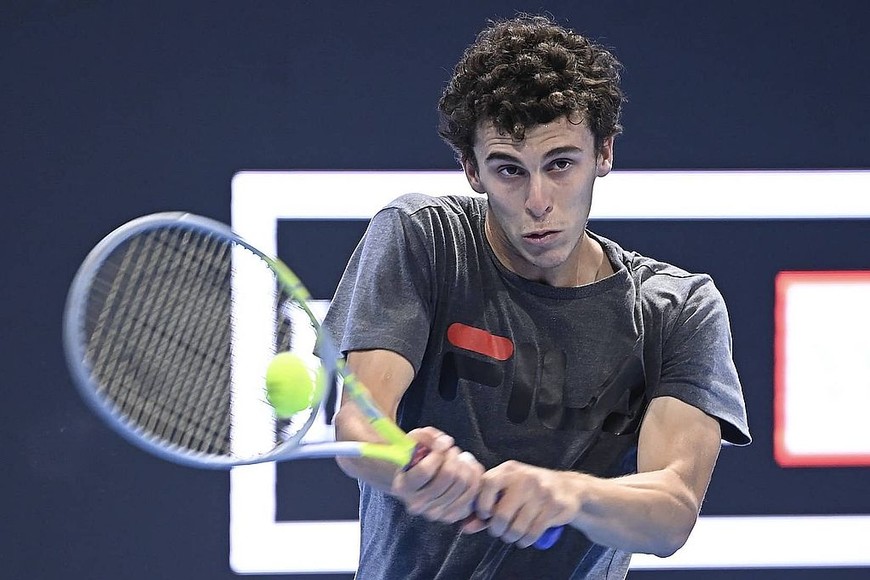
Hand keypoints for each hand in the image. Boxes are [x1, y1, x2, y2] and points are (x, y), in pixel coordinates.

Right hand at [391, 426, 483, 523]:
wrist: (416, 480)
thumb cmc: (415, 457)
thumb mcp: (414, 440)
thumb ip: (428, 436)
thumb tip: (445, 443)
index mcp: (403, 487)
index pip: (425, 471)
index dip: (437, 453)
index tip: (440, 445)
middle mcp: (417, 504)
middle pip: (448, 476)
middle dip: (454, 456)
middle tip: (452, 450)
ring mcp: (434, 513)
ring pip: (463, 484)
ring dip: (465, 465)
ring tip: (460, 459)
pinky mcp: (451, 516)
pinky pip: (472, 493)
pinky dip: (474, 477)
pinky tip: (467, 469)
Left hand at [464, 460, 579, 547]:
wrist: (567, 488)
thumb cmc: (529, 491)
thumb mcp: (506, 492)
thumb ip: (483, 509)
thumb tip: (464, 527)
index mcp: (508, 470)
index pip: (486, 484)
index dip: (481, 505)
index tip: (485, 515)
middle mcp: (524, 477)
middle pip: (501, 514)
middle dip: (498, 530)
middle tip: (501, 530)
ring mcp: (541, 491)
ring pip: (517, 528)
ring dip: (512, 537)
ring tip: (513, 534)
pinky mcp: (554, 506)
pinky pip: (533, 533)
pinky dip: (525, 541)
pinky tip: (525, 537)